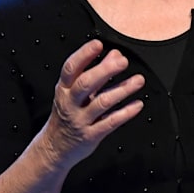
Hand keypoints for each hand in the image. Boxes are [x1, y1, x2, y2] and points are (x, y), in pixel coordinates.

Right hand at [40, 39, 144, 169]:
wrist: (54, 148)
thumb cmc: (66, 115)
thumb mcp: (74, 92)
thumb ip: (95, 73)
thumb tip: (115, 55)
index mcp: (64, 89)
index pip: (71, 68)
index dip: (84, 55)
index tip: (98, 44)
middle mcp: (70, 103)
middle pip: (85, 83)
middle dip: (105, 70)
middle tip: (122, 62)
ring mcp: (80, 120)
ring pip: (102, 103)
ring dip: (122, 90)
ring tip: (138, 81)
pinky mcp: (90, 135)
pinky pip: (110, 123)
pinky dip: (125, 113)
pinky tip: (137, 104)